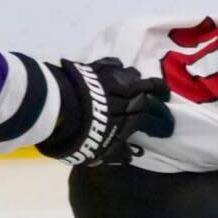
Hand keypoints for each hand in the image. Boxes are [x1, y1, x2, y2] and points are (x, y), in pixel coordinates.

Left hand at [44, 57, 172, 165]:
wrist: (58, 110)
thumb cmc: (84, 135)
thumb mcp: (101, 152)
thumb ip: (118, 153)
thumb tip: (129, 154)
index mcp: (135, 113)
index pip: (152, 113)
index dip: (156, 118)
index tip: (158, 124)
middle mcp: (130, 92)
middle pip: (150, 86)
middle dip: (157, 91)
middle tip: (159, 94)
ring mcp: (113, 76)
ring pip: (132, 73)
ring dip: (133, 79)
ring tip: (129, 85)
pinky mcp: (96, 66)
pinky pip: (112, 63)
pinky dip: (115, 68)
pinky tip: (112, 72)